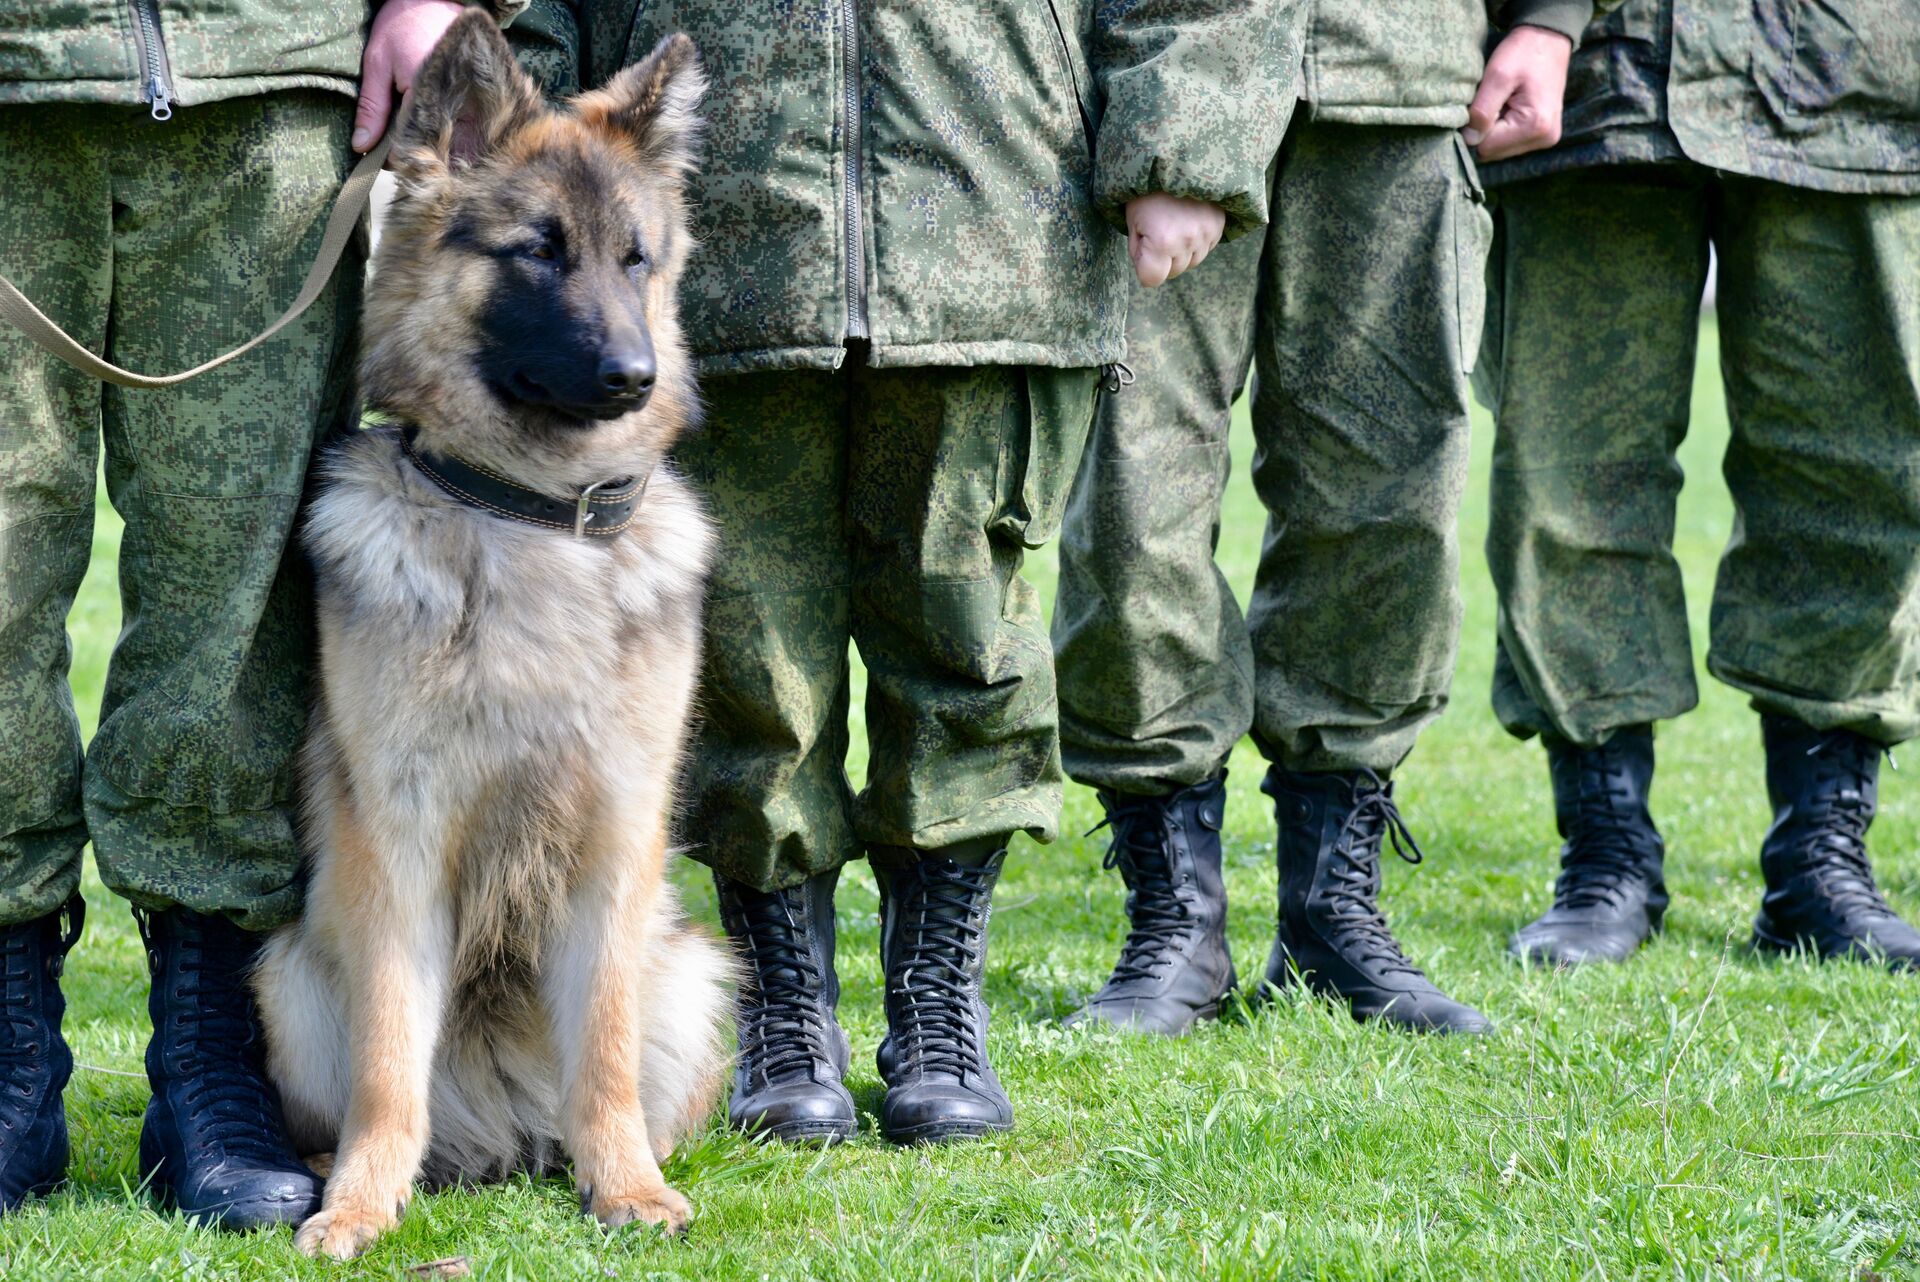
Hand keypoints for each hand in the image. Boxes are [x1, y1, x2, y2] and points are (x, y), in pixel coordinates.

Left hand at [354, 0, 467, 151]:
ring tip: (421, 142)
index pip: (412, 142)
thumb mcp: (376, 64)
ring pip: (458, 141)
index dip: (396, 157)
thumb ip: (371, 108)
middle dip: (419, 153)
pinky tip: (439, 131)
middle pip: (439, 146)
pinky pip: (469, 129)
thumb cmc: (400, 26)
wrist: (429, 0)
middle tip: (400, 155)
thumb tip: (362, 147)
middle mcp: (456, 98)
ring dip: (438, 146)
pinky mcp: (480, 98)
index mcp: (426, 91)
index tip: (382, 160)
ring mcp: (472, 99)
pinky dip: (453, 134)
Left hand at [1125, 194, 1226, 287]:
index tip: (1143, 251)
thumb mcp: (1132, 221)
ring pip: (1191, 262)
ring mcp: (1207, 233)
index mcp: (1162, 241)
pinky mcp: (1219, 225)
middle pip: (1173, 272)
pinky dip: (1196, 240)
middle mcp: (1188, 240)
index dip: (1144, 268)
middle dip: (1162, 259)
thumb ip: (1138, 252)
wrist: (1176, 159)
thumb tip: (1149, 271)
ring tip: (1174, 223)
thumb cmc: (1146, 191)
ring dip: (1181, 251)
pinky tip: (1188, 220)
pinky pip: (1205, 247)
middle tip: (1157, 229)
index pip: (1152, 279)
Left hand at [1465, 25, 1573, 162]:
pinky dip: (1503, 128)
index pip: (1486, 147)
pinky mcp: (1543, 135)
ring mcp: (1546, 139)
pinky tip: (1509, 106)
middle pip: (1493, 151)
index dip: (1476, 127)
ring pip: (1500, 149)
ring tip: (1503, 101)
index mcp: (1535, 126)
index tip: (1483, 102)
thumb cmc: (1524, 52)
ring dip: (1493, 129)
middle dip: (1485, 129)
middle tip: (1493, 100)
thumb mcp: (1497, 75)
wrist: (1549, 38)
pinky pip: (1510, 142)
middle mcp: (1545, 138)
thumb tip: (1468, 139)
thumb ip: (1481, 110)